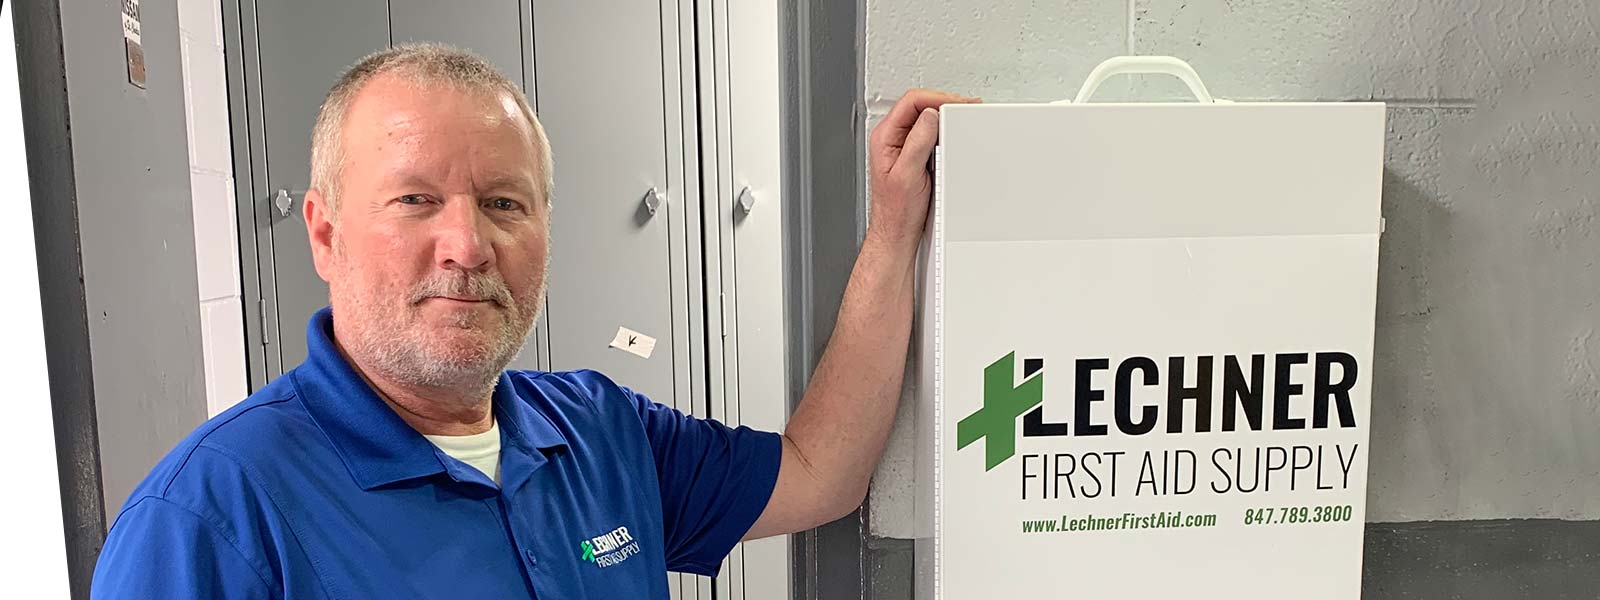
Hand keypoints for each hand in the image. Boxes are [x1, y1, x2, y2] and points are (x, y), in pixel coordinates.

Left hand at [866, 89, 980, 249]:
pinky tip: (955, 133)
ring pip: (926, 118)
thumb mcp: (908, 175)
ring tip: (964, 116)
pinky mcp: (915, 156)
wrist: (898, 233)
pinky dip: (945, 131)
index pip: (911, 102)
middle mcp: (892, 139)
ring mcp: (903, 146)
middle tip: (967, 106)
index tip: (957, 104)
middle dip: (944, 103)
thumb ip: (918, 142)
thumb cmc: (897, 211)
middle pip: (919, 106)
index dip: (936, 98)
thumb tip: (930, 115)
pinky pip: (931, 134)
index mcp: (884, 138)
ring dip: (945, 116)